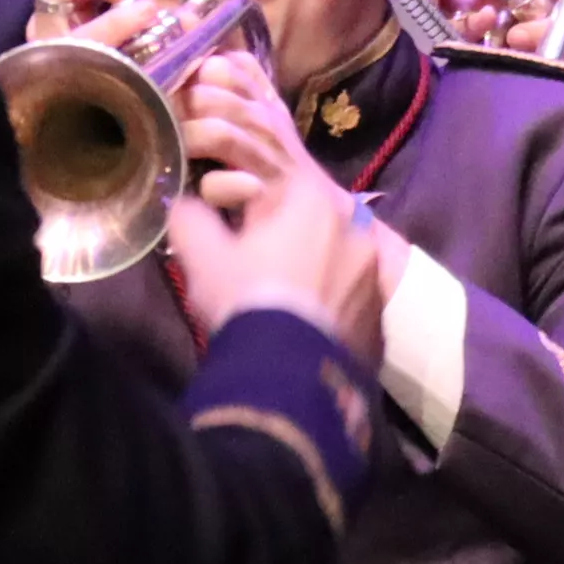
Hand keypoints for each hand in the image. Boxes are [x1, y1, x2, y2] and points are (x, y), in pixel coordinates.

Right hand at [170, 67, 385, 362]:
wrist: (287, 376)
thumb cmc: (244, 299)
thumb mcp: (202, 256)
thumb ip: (190, 220)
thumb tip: (183, 207)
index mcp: (315, 205)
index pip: (287, 187)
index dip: (261, 207)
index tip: (242, 232)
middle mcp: (357, 235)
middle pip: (319, 228)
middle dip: (293, 242)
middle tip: (261, 273)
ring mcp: (375, 282)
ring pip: (341, 268)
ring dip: (319, 277)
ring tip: (287, 308)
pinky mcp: (380, 326)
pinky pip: (354, 309)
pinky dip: (335, 314)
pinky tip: (309, 335)